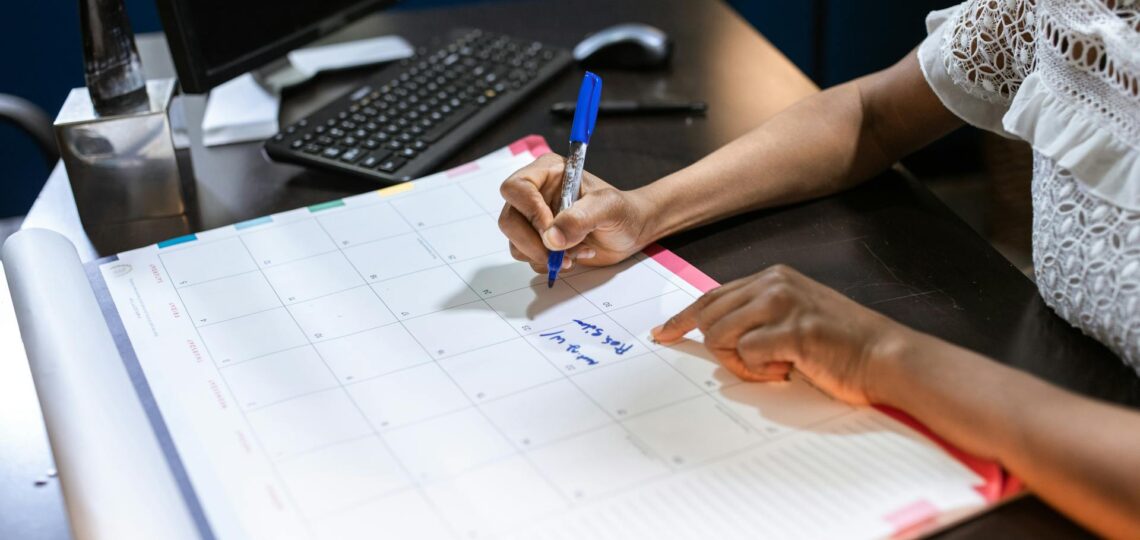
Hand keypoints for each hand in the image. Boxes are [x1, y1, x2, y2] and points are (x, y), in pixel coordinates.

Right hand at [498, 153, 655, 272]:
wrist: (632, 232)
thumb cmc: (624, 211)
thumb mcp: (609, 208)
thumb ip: (580, 218)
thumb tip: (551, 239)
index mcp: (548, 173)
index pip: (517, 187)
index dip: (530, 211)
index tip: (551, 232)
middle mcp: (536, 194)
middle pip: (509, 220)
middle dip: (533, 243)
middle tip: (559, 254)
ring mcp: (536, 220)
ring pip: (516, 242)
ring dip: (545, 255)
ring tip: (577, 252)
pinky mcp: (540, 241)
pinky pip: (528, 257)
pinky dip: (550, 263)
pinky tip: (575, 256)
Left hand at [651, 265, 911, 404]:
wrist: (886, 358)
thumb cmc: (840, 347)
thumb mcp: (791, 319)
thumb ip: (756, 318)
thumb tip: (711, 334)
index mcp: (773, 278)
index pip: (712, 296)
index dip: (684, 318)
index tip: (664, 333)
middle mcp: (774, 283)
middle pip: (709, 317)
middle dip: (721, 350)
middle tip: (758, 366)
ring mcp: (782, 303)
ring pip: (721, 336)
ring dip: (743, 363)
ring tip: (779, 366)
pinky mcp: (791, 329)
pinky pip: (746, 355)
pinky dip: (762, 372)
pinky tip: (791, 370)